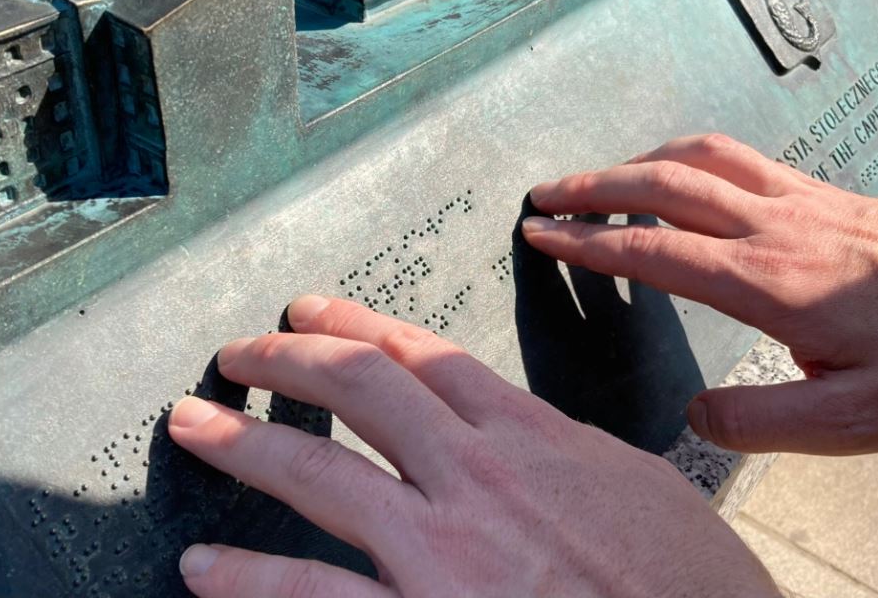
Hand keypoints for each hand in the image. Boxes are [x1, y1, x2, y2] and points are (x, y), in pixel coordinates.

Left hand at [169, 296, 777, 597]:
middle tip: (239, 350)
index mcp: (530, 434)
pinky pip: (316, 596)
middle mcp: (477, 475)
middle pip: (360, 391)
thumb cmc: (688, 577)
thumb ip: (556, 444)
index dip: (355, 325)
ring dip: (244, 444)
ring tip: (189, 422)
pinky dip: (251, 578)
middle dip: (287, 360)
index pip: (423, 357)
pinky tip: (204, 565)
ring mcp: (444, 550)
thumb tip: (511, 421)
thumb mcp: (631, 481)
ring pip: (320, 475)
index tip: (310, 308)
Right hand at [523, 133, 877, 454]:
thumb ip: (760, 420)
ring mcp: (800, 200)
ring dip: (637, 160)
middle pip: (661, 186)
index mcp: (765, 282)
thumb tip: (693, 415)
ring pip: (699, 157)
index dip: (585, 243)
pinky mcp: (824, 192)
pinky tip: (683, 173)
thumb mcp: (853, 421)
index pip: (651, 252)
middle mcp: (772, 227)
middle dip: (592, 186)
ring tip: (600, 178)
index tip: (539, 234)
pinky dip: (687, 156)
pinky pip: (738, 156)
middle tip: (544, 193)